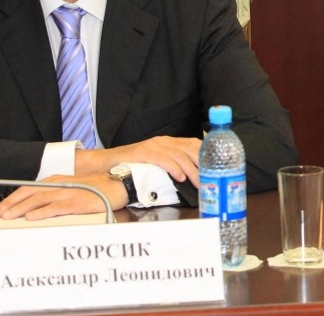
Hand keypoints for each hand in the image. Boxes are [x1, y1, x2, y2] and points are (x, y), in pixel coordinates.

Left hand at [0, 173, 127, 220]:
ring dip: (20, 209)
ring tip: (8, 217)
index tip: (0, 208)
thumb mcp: (74, 188)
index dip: (12, 199)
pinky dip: (42, 212)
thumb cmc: (99, 187)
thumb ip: (57, 195)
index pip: (28, 189)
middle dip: (10, 205)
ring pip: (38, 201)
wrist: (120, 183)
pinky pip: (56, 208)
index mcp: (57, 181)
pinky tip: (31, 218)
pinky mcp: (78, 202)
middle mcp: (60, 185)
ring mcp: (68, 193)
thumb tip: (38, 208)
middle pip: (29, 194)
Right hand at [75, 136, 202, 187]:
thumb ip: (173, 165)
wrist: (108, 161)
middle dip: (201, 165)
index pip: (193, 144)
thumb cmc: (134, 165)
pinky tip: (180, 176)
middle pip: (189, 149)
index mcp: (169, 142)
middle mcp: (164, 141)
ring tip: (197, 182)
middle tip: (209, 180)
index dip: (205, 155)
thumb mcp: (157, 162)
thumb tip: (192, 178)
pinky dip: (173, 168)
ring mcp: (154, 145)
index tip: (215, 167)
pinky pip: (162, 158)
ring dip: (190, 169)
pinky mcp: (143, 152)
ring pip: (178, 155)